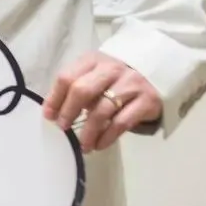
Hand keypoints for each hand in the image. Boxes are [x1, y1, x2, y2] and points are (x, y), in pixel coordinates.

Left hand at [43, 53, 160, 152]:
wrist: (157, 71)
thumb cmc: (117, 77)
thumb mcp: (96, 73)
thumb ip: (77, 87)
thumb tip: (55, 112)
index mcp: (93, 60)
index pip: (67, 77)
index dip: (55, 98)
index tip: (49, 116)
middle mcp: (111, 69)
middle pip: (82, 90)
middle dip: (69, 112)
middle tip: (63, 128)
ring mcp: (131, 84)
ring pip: (102, 110)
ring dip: (88, 132)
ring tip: (83, 144)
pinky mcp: (147, 101)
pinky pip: (121, 123)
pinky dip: (107, 137)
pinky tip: (99, 145)